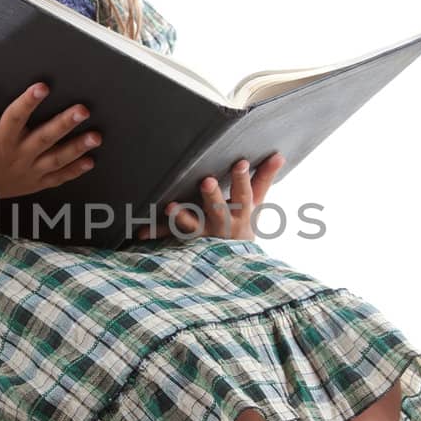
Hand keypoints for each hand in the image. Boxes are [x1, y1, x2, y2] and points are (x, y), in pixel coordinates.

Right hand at [0, 83, 100, 214]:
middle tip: (83, 110)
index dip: (29, 101)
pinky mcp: (33, 183)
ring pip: (56, 159)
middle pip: (44, 137)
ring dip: (77, 148)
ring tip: (96, 137)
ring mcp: (27, 171)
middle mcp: (17, 156)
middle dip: (64, 123)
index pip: (16, 117)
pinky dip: (73, 171)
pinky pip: (56, 178)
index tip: (42, 86)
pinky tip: (89, 161)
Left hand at [129, 154, 285, 242]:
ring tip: (169, 207)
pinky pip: (167, 237)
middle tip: (206, 181)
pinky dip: (154, 234)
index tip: (239, 162)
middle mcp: (222, 225)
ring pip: (191, 226)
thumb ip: (263, 179)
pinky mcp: (184, 241)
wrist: (230, 266)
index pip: (244, 194)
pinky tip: (140, 233)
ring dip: (180, 217)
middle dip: (212, 196)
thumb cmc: (242, 225)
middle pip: (218, 209)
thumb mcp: (255, 205)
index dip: (243, 179)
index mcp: (240, 213)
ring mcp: (202, 235)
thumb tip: (279, 154)